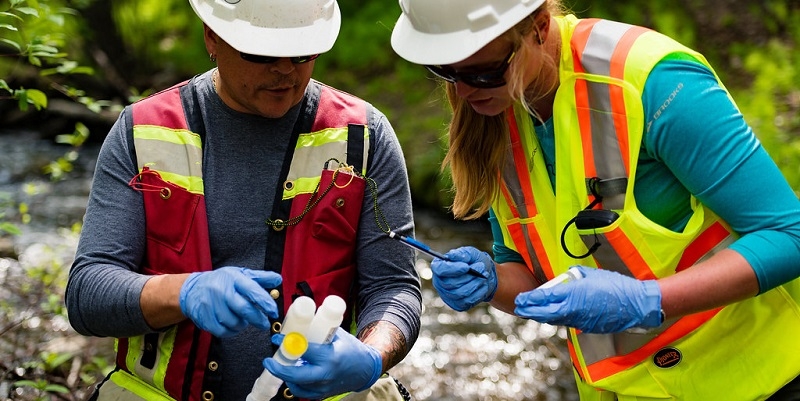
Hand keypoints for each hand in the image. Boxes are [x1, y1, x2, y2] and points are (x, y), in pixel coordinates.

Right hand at [178, 266, 281, 336]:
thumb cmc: (221, 282)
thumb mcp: (240, 274)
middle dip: (257, 319)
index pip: (252, 290)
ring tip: (242, 319)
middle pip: (244, 309)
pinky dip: (231, 331)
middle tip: (264, 323)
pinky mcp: (204, 318)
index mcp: (233, 278)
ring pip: (234, 322)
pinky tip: (232, 325)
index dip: (265, 302)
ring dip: (242, 324)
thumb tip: (278, 280)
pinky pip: (223, 331)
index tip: (273, 311)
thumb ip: (260, 278)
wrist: (193, 289)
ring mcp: (211, 305)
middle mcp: (222, 290)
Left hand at [264, 327, 382, 398]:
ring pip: (297, 386)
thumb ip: (319, 330)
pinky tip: (291, 375)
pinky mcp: (322, 394)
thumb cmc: (351, 349)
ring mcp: (324, 387)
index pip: (304, 350)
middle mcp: (326, 374)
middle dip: (279, 369)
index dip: (288, 343)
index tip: (277, 338)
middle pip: (296, 375)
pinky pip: (302, 393)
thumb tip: (299, 319)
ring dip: (286, 375)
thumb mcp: (337, 335)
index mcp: (330, 356)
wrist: (365, 369)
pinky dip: (294, 384)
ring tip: (282, 365)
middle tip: (268, 361)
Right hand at [431, 246, 497, 310]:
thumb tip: (451, 256)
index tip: (466, 267)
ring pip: (460, 293)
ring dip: (475, 284)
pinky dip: (478, 293)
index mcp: (439, 267)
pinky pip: (467, 301)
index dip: (452, 269)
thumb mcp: (469, 253)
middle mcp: (439, 282)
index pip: (440, 269)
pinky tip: (483, 285)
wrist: (483, 275)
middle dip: (468, 277)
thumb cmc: (473, 262)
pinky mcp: (457, 305)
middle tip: (481, 268)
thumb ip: (461, 254)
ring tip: (483, 276)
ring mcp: (447, 295)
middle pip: (450, 283)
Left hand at [514, 265, 661, 332]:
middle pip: (545, 312)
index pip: (545, 297)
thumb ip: (573, 277)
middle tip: (519, 308)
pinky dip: (556, 319)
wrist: (635, 304)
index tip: (520, 298)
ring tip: (530, 313)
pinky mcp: (587, 327)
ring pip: (555, 319)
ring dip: (541, 316)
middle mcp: (572, 309)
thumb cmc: (615, 285)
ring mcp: (579, 320)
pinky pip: (567, 322)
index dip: (530, 299)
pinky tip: (551, 317)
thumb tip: (564, 280)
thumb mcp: (590, 274)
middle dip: (530, 311)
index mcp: (572, 294)